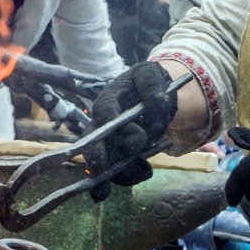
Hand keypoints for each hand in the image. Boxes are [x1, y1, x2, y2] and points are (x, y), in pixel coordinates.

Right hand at [86, 62, 175, 200]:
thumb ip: (151, 84)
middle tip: (98, 167)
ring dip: (117, 171)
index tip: (125, 128)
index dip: (110, 120)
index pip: (104, 110)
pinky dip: (129, 176)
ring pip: (104, 160)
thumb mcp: (149, 74)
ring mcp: (109, 142)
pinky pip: (117, 170)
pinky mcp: (119, 155)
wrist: (152, 98)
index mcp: (108, 101)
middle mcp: (103, 123)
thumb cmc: (146, 83)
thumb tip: (157, 102)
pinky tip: (145, 172)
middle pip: (92, 140)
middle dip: (94, 154)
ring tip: (142, 172)